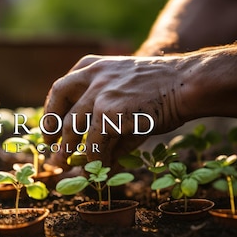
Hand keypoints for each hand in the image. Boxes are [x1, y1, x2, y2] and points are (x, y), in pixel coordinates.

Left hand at [43, 54, 188, 169]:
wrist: (187, 82)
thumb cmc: (161, 91)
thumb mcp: (125, 95)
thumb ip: (105, 119)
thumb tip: (97, 156)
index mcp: (92, 66)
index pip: (60, 89)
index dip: (51, 112)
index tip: (49, 131)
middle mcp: (91, 76)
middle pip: (61, 107)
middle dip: (52, 132)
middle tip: (52, 152)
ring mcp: (98, 93)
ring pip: (73, 129)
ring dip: (67, 152)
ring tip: (64, 166)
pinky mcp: (108, 112)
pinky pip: (94, 144)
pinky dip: (94, 161)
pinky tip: (96, 170)